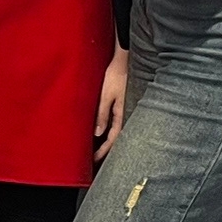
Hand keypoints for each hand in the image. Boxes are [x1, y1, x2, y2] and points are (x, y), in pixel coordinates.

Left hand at [94, 46, 129, 163]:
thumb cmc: (116, 75)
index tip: (95, 160)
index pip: (113, 138)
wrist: (123, 60)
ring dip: (108, 141)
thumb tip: (97, 133)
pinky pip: (117, 122)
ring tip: (99, 151)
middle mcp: (127, 114)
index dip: (104, 150)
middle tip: (96, 160)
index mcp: (123, 114)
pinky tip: (104, 133)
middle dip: (107, 150)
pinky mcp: (124, 105)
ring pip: (118, 131)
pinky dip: (110, 131)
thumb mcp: (106, 95)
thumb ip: (102, 114)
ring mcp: (126, 110)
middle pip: (117, 138)